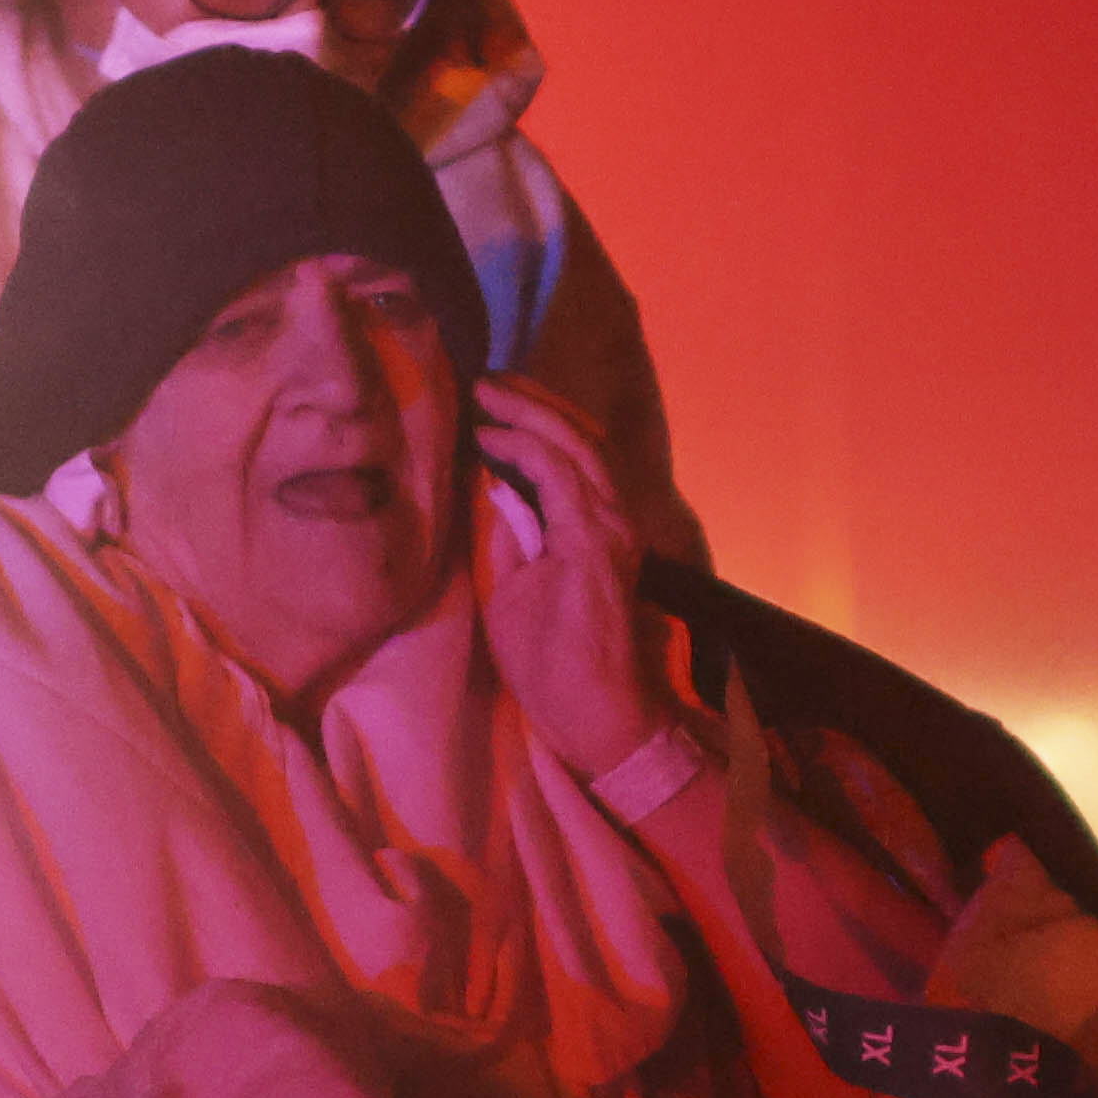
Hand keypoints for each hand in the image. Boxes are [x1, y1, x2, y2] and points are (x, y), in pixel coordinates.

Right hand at [469, 379, 668, 781]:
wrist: (609, 715)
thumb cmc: (550, 671)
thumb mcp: (509, 606)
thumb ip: (506, 539)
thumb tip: (496, 491)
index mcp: (588, 535)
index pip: (552, 459)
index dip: (511, 434)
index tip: (473, 424)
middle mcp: (616, 520)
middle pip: (581, 440)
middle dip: (534, 404)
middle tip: (487, 383)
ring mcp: (625, 527)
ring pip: (596, 450)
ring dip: (554, 417)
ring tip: (509, 397)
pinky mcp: (621, 539)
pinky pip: (597, 474)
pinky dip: (566, 446)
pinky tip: (537, 440)